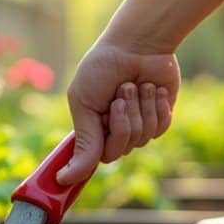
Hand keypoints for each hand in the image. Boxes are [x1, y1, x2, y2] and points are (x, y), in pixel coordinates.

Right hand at [57, 43, 179, 184]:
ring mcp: (139, 126)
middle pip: (121, 150)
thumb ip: (83, 142)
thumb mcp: (84, 103)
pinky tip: (153, 89)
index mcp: (92, 129)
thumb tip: (63, 179)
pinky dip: (157, 106)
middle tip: (122, 92)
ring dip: (140, 108)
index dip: (102, 145)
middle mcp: (115, 131)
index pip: (96, 158)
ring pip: (142, 139)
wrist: (137, 44)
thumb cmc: (102, 68)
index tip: (104, 123)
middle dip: (123, 119)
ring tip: (136, 85)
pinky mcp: (160, 118)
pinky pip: (160, 128)